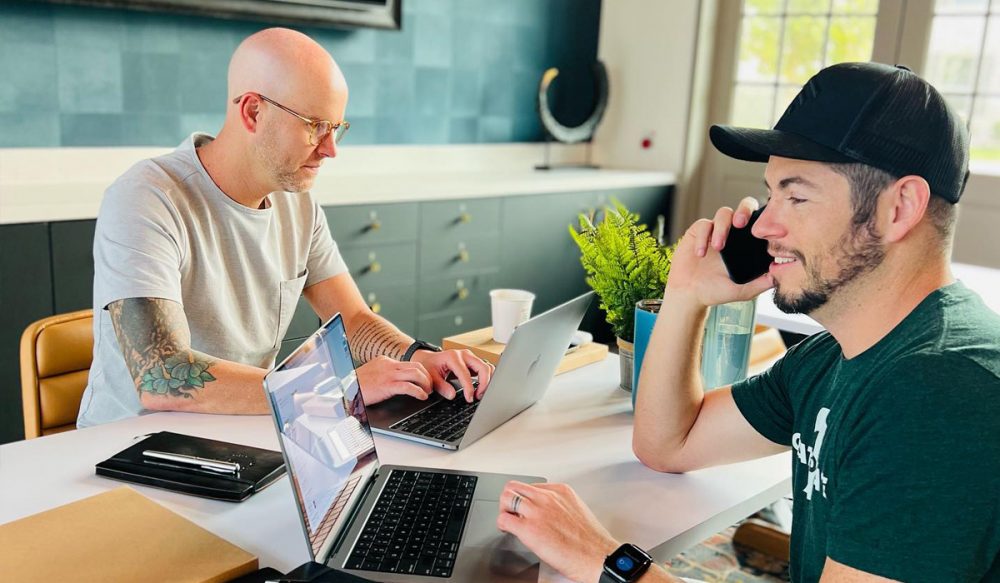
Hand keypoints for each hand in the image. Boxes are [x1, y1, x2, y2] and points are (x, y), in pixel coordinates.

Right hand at [355, 355, 432, 404]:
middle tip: (430, 386)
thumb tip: (397, 382)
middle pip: (417, 366)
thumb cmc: (356, 385)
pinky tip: (422, 397)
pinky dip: (419, 392)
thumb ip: (385, 375)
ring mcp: (388, 374)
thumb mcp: (373, 374)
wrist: (345, 389)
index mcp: (385, 361)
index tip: (425, 380)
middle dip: (427, 377)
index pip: (409, 363)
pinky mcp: (387, 385)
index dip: (420, 372)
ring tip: (428, 392)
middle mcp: (389, 365)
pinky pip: (409, 387)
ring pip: (416, 374)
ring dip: (426, 384)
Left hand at [410, 348, 494, 402]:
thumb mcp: (431, 377)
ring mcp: (470, 357)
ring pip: (487, 367)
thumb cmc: (429, 366)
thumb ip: (441, 386)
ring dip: (487, 381)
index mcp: (452, 357)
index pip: (466, 374)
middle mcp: (464, 354)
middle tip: (478, 396)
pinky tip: (481, 388)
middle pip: (483, 367)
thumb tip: (452, 395)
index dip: (469, 388)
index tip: (470, 398)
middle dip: (484, 383)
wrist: (429, 359)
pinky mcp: (473, 361)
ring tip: (480, 393)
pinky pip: (485, 368)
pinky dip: (486, 378)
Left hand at [496, 481, 618, 582]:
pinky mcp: (529, 528)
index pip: (531, 486)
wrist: (596, 557)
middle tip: (511, 512)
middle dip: (510, 500)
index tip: (525, 508)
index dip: (525, 498)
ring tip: (509, 521)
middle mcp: (547, 497)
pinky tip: (507, 531)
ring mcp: (537, 511)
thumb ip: (559, 506)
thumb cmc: (591, 541)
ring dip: (504, 510)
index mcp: (560, 491)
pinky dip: (502, 525)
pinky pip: (504, 519)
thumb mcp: (577, 510)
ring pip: (506, 497)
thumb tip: (547, 513)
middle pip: (514, 486)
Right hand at [666, 196, 773, 306]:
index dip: (767, 222)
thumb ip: (762, 283)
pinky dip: (703, 238)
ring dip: (722, 228)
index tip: (773, 232)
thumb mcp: (744, 290)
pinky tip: (701, 253)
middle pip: (745, 207)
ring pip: (724, 213)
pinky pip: (703, 225)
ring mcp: (716, 230)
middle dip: (745, 210)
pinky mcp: (698, 232)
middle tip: (741, 224)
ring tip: (718, 247)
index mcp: (748, 243)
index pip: (761, 223)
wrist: (691, 294)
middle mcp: (734, 233)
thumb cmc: (717, 291)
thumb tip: (781, 275)